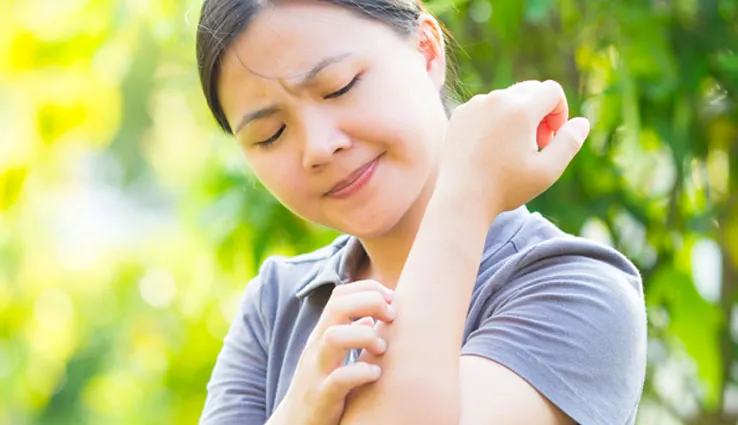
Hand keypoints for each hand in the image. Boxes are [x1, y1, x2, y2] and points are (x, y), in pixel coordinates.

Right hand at [279, 280, 395, 424]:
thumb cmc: (321, 388)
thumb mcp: (333, 358)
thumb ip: (350, 336)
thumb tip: (370, 317)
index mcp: (322, 334)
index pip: (340, 294)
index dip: (368, 288)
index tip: (390, 299)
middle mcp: (317, 347)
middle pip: (337, 306)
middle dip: (370, 302)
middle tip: (392, 316)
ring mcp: (317, 371)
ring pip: (333, 337)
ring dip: (365, 336)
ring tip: (381, 348)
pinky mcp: (321, 397)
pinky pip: (339, 379)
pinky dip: (361, 372)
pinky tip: (375, 374)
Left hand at [437, 80, 589, 221]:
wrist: (460, 198)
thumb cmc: (505, 188)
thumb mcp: (547, 170)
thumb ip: (570, 143)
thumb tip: (582, 122)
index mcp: (520, 109)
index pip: (552, 90)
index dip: (560, 113)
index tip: (551, 139)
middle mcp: (496, 99)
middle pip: (530, 90)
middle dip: (540, 113)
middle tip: (535, 144)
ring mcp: (474, 105)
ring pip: (507, 98)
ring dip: (517, 116)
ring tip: (513, 149)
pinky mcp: (460, 114)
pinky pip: (486, 107)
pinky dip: (495, 120)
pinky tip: (491, 149)